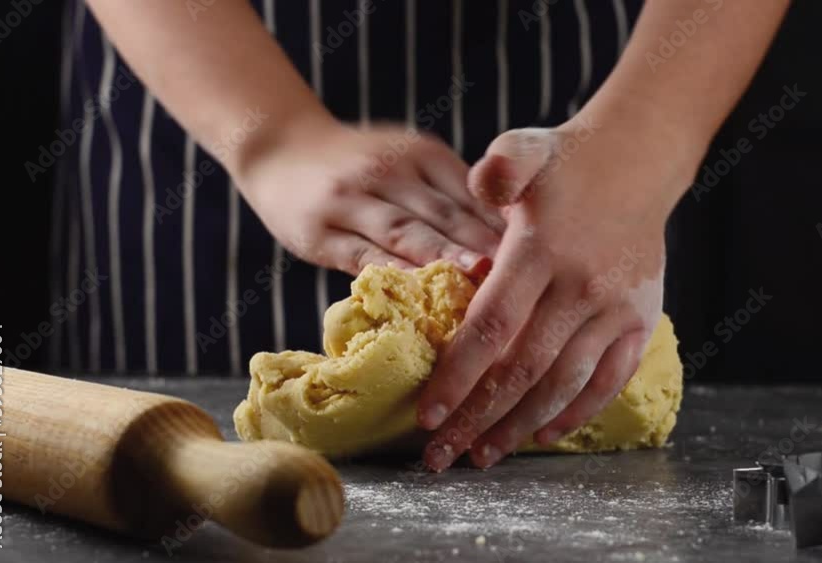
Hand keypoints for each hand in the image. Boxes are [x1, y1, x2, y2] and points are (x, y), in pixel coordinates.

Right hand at [235, 121, 503, 274]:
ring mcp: (352, 200)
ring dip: (445, 258)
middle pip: (445, 213)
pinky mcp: (320, 232)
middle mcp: (389, 171)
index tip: (542, 256)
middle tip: (526, 276)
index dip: (505, 226)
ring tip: (480, 283)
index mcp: (421, 154)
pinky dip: (391, 274)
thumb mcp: (407, 159)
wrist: (279, 147)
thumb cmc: (359, 164)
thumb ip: (449, 193)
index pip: (471, 193)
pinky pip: (361, 255)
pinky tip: (416, 296)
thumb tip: (511, 239)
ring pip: (406, 232)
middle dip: (485, 245)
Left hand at [417, 116, 697, 470]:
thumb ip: (500, 166)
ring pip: (563, 384)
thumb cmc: (566, 163)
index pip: (491, 327)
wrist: (638, 161)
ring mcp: (614, 309)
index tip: (427, 415)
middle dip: (477, 419)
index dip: (457, 376)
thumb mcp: (526, 146)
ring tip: (483, 456)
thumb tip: (478, 189)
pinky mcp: (640, 320)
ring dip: (520, 426)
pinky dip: (577, 413)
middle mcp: (580, 287)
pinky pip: (609, 380)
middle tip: (441, 455)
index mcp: (542, 250)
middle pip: (521, 369)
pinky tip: (543, 434)